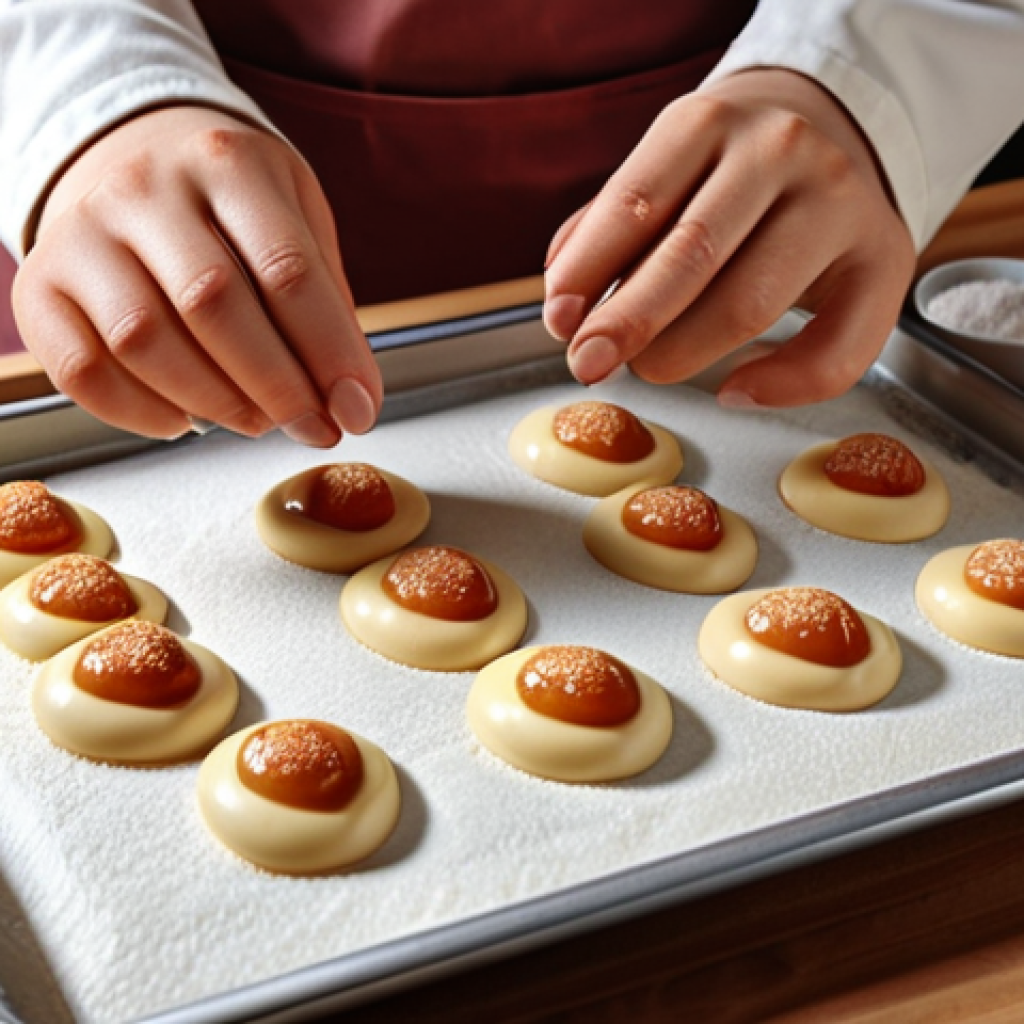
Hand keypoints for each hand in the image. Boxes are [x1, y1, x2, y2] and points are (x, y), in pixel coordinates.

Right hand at [14, 106, 380, 444]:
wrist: (131, 157)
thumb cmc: (230, 204)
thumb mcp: (298, 218)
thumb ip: (328, 304)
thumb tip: (352, 401)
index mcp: (227, 163)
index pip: (287, 271)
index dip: (330, 354)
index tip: (358, 409)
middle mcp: (144, 188)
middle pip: (212, 304)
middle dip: (277, 387)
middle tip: (313, 426)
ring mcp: (82, 234)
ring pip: (143, 340)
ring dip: (215, 402)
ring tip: (258, 418)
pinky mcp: (41, 286)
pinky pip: (83, 370)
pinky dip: (141, 413)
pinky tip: (186, 418)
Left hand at [543, 68, 915, 406]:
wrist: (831, 131)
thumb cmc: (725, 170)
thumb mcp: (663, 171)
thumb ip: (607, 231)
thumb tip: (565, 306)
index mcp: (709, 123)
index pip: (636, 202)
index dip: (588, 272)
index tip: (559, 322)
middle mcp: (779, 152)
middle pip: (692, 253)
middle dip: (629, 322)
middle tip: (590, 363)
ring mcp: (839, 204)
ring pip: (751, 303)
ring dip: (684, 351)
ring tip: (649, 367)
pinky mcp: (884, 258)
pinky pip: (833, 348)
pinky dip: (777, 385)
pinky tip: (733, 389)